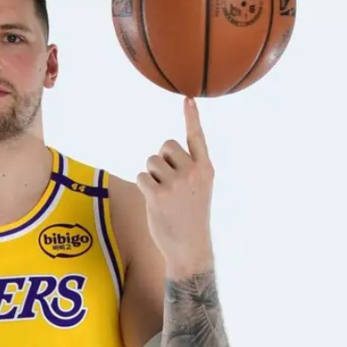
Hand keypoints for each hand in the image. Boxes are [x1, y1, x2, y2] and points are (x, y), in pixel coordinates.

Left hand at [136, 97, 214, 268]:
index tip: (188, 99)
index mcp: (205, 169)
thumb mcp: (200, 189)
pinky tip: (155, 203)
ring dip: (151, 176)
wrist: (190, 247)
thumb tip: (163, 153)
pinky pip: (141, 177)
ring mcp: (176, 183)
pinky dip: (143, 187)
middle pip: (165, 146)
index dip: (192, 117)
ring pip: (150, 161)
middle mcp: (193, 172)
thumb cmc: (190, 216)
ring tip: (163, 195)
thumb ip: (189, 168)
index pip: (197, 137)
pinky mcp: (158, 194)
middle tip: (169, 184)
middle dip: (161, 161)